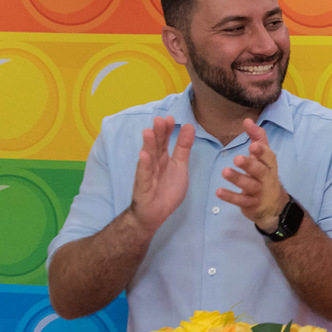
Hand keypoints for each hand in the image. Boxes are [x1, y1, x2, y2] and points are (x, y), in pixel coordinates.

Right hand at [131, 116, 194, 236]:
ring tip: (149, 131)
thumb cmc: (167, 189)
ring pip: (148, 157)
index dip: (167, 130)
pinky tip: (144, 155)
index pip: (165, 141)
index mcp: (163, 158)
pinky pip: (143, 174)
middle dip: (158, 133)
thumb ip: (183, 147)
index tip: (171, 118)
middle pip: (156, 146)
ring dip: (148, 144)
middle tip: (160, 119)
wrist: (155, 213)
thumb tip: (189, 127)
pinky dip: (144, 164)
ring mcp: (146, 173)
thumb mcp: (180, 166)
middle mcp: (153, 163)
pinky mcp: (143, 186)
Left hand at [218, 119, 288, 229]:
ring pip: (249, 185)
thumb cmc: (265, 174)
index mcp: (269, 164)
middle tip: (237, 158)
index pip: (267, 156)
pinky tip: (219, 192)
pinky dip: (230, 197)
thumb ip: (257, 137)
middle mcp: (266, 177)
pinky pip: (241, 200)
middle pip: (259, 170)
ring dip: (237, 178)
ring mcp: (259, 191)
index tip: (252, 145)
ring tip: (225, 172)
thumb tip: (247, 120)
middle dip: (249, 164)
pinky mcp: (251, 204)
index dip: (261, 151)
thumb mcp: (264, 156)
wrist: (273, 204)